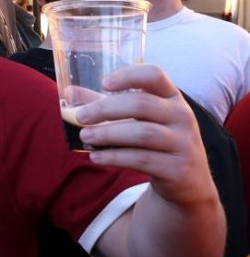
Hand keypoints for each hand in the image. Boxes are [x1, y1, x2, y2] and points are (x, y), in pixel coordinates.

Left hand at [75, 64, 214, 208]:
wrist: (188, 180)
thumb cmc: (156, 141)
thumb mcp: (136, 118)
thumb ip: (105, 104)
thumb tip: (67, 93)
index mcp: (171, 97)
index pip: (155, 75)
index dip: (128, 76)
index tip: (103, 84)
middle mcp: (182, 116)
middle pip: (142, 104)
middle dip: (106, 109)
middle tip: (80, 117)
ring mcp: (184, 143)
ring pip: (142, 133)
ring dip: (108, 134)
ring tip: (85, 137)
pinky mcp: (178, 168)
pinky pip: (143, 160)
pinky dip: (115, 157)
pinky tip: (96, 156)